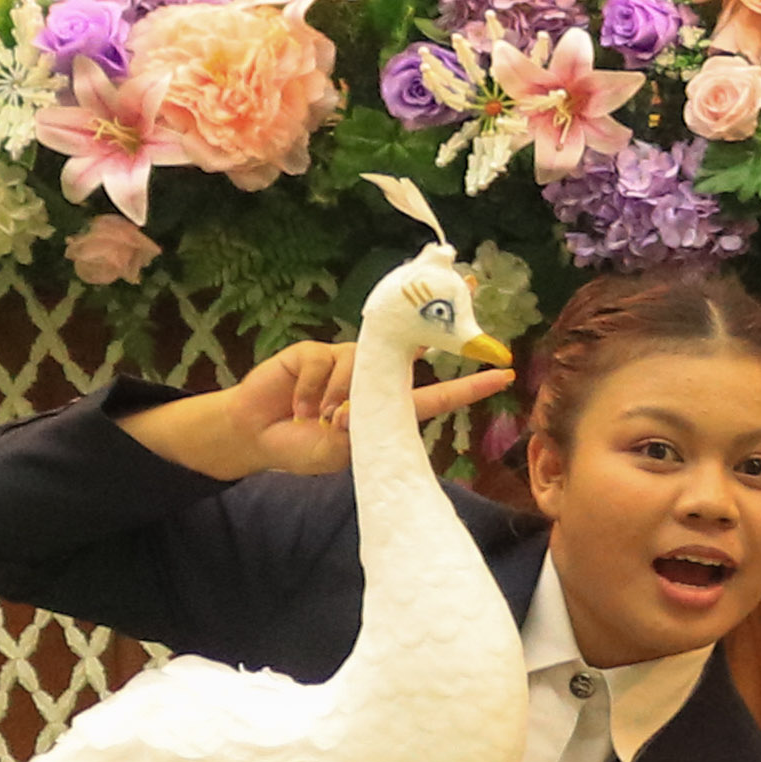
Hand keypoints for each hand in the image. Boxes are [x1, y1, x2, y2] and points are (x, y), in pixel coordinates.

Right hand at [126, 342, 503, 481]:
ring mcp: (344, 360)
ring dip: (336, 398)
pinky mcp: (314, 352)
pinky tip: (297, 406)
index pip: (437, 393)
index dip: (469, 385)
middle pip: (407, 348)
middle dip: (427, 331)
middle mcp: (372, 376)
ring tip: (316, 419)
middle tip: (446, 311)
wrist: (256, 438)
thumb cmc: (306, 448)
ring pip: (358, 364)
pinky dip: (309, 391)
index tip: (504, 373)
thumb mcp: (343, 450)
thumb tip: (363, 413)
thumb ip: (361, 431)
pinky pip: (322, 363)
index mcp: (387, 405)